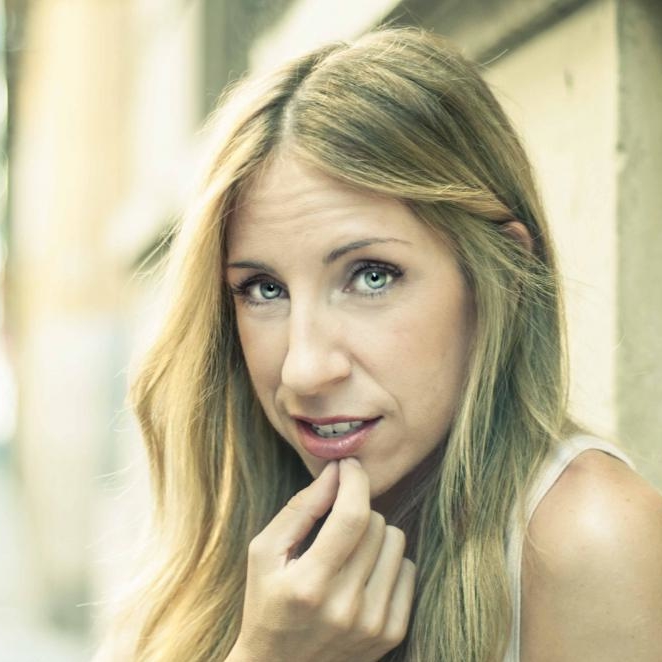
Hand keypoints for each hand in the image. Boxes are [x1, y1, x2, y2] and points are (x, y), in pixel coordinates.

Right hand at [230, 457, 415, 661]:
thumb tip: (337, 471)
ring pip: (396, 541)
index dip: (355, 481)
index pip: (351, 517)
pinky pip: (408, 569)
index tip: (348, 466)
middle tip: (335, 522)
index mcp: (309, 585)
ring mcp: (373, 624)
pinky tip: (363, 574)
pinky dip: (387, 561)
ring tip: (348, 552)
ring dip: (374, 534)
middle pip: (377, 524)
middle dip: (357, 509)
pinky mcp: (391, 634)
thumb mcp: (265, 552)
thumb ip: (300, 509)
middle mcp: (346, 607)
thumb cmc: (267, 603)